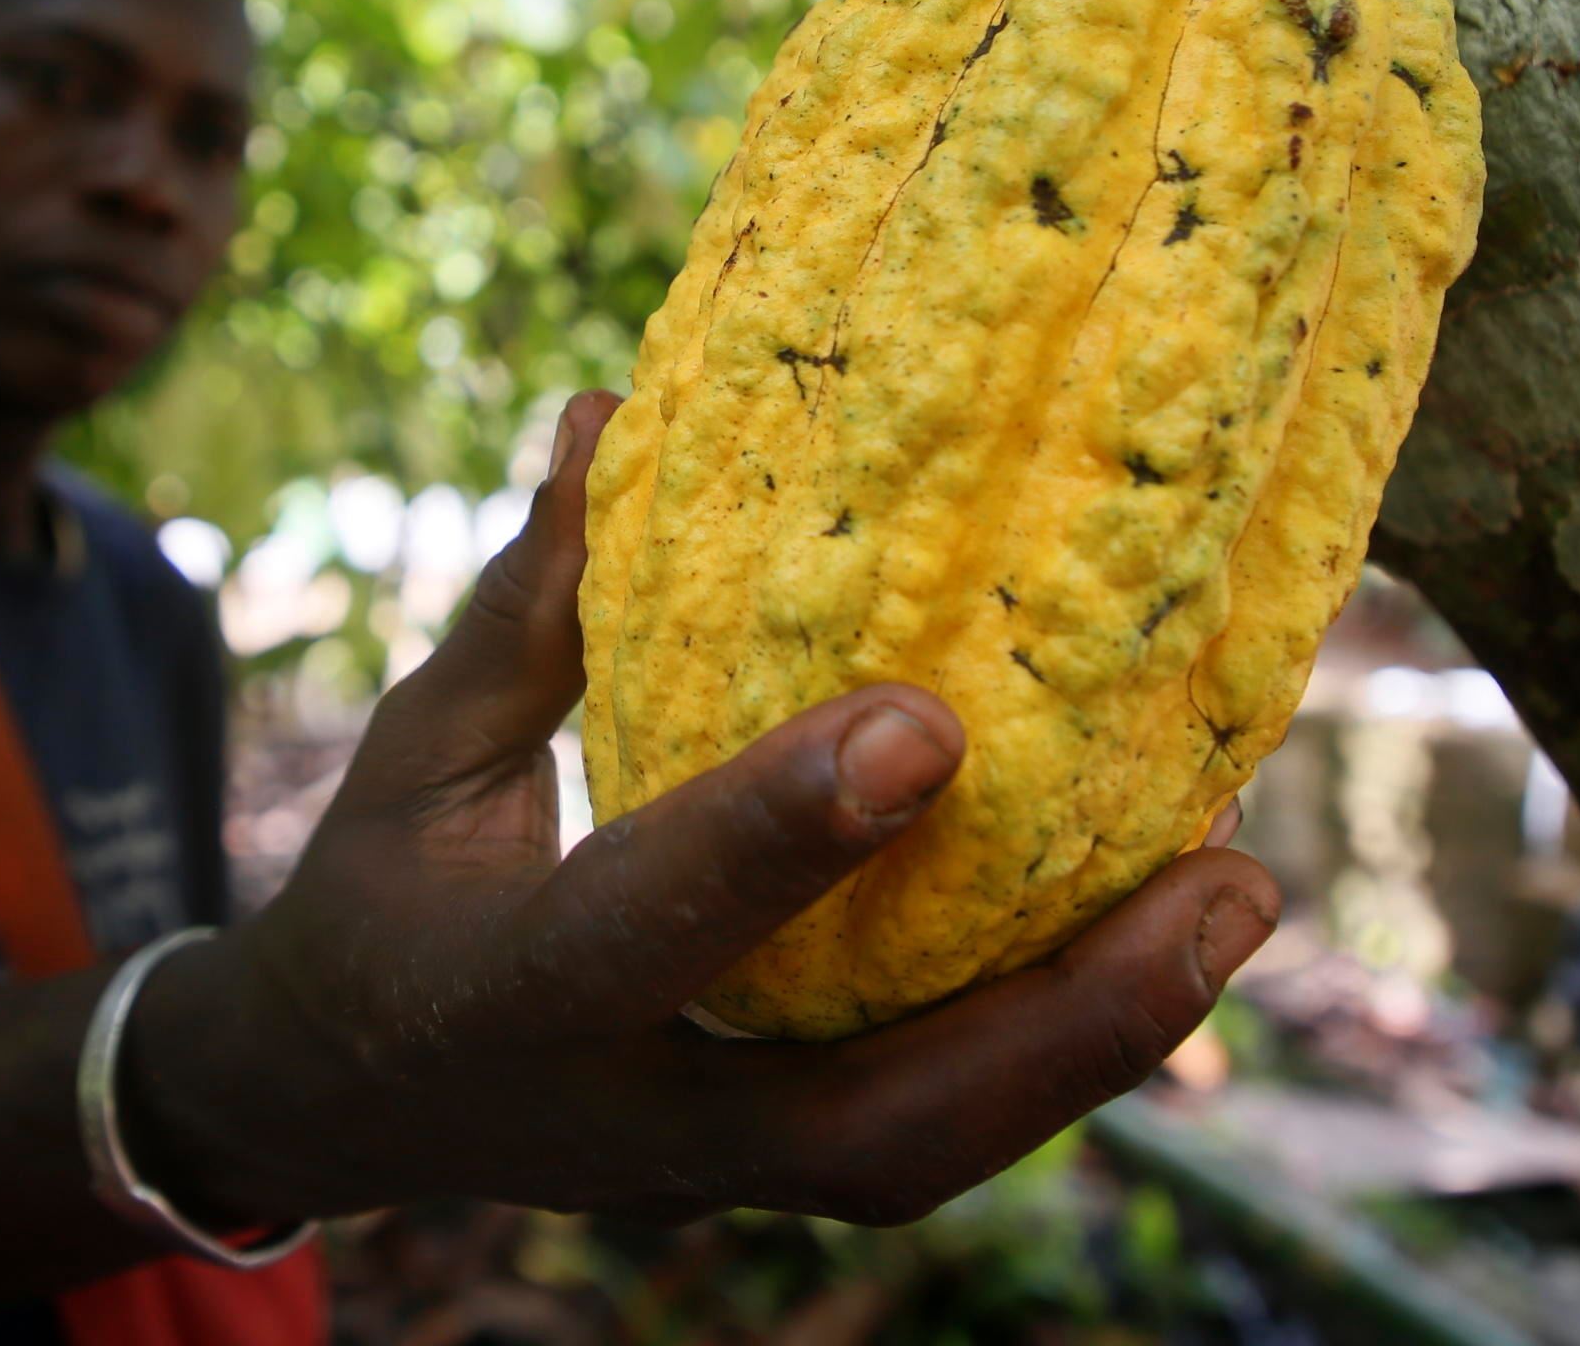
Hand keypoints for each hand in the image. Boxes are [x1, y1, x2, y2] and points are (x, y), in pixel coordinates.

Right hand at [129, 392, 1279, 1228]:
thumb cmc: (380, 894)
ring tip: (1237, 894)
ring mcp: (714, 1168)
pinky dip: (1052, 1041)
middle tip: (1229, 884)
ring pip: (933, 1152)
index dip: (780, 836)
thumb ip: (527, 607)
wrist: (341, 1100)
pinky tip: (1163, 927)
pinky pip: (931, 1125)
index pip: (650, 921)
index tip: (928, 722)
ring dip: (1097, 1043)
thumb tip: (614, 412)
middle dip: (1059, 1027)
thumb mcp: (419, 752)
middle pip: (870, 1132)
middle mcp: (633, 1116)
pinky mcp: (772, 1163)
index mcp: (511, 992)